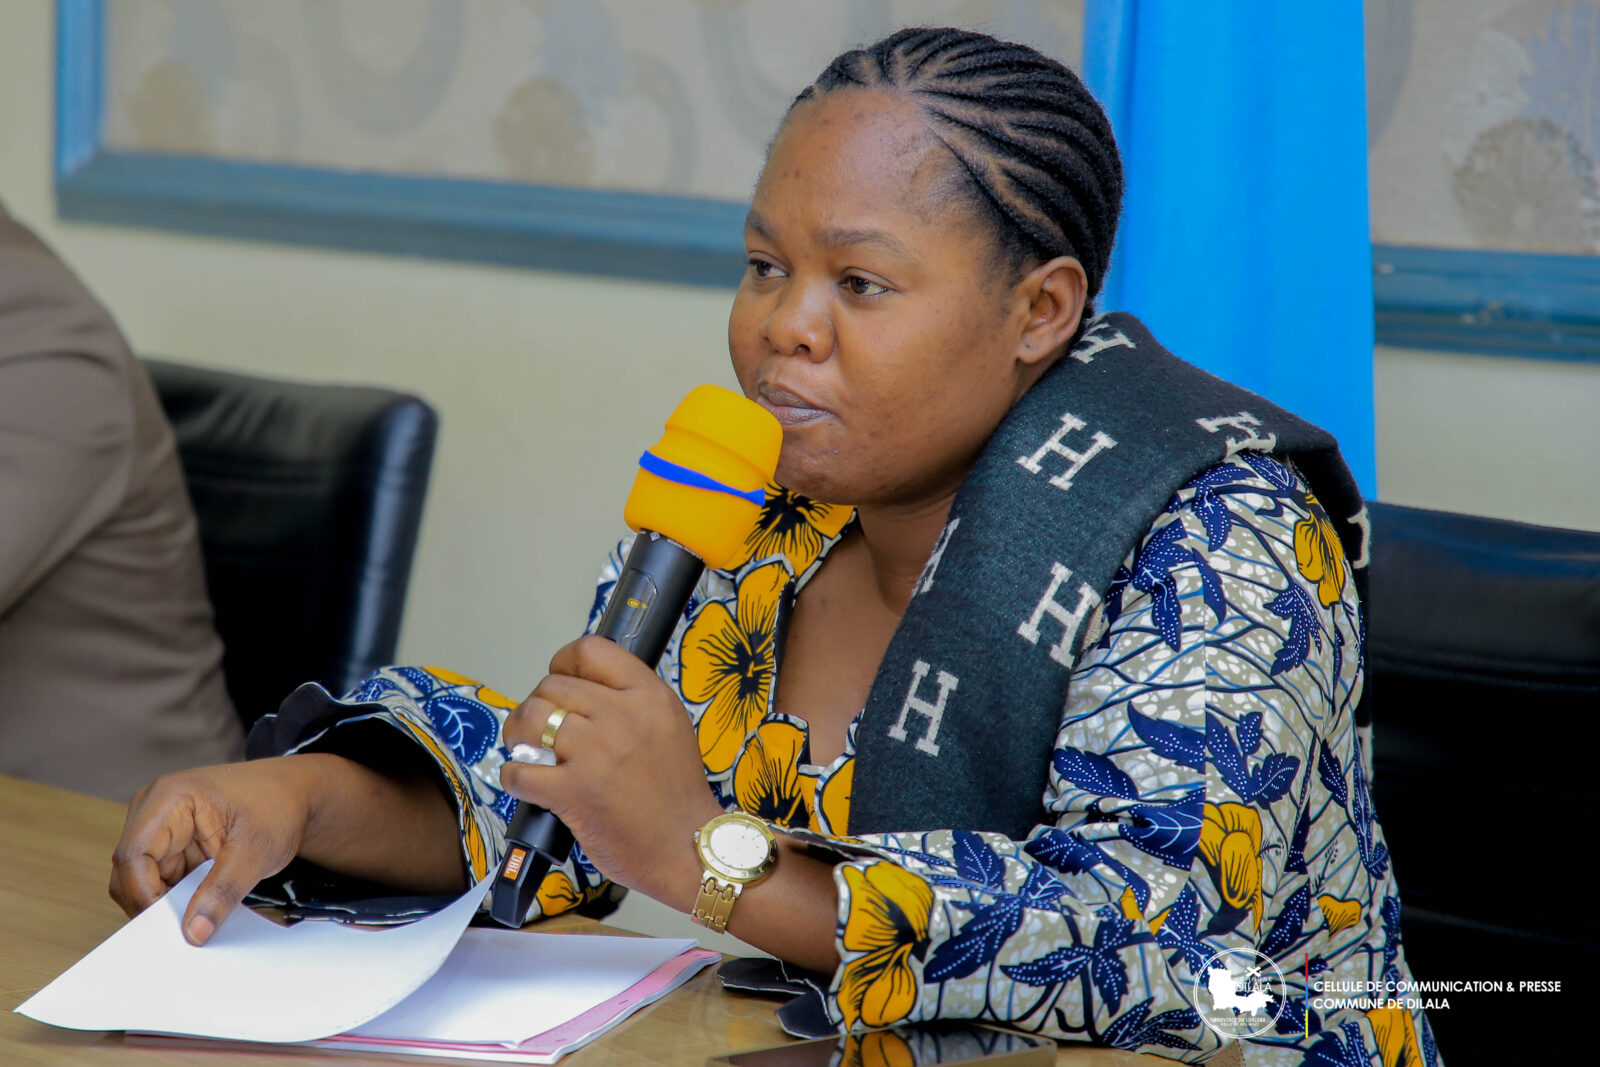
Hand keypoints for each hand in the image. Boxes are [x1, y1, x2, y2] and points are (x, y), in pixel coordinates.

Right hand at [109, 756, 321, 944]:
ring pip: (141, 881)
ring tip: (196, 922)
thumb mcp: (257, 850)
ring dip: (164, 905)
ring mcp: (159, 828)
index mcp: (169, 797)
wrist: (295, 794)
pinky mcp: (170, 846)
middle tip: (184, 933)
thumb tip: (193, 933)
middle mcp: (153, 810)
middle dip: (152, 904)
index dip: (144, 894)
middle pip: (129, 870)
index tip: (172, 925)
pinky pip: (159, 881)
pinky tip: (197, 912)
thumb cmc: (278, 806)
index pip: (132, 854)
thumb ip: (224, 891)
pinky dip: (174, 900)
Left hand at [499, 636, 722, 910]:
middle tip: (540, 729)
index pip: (590, 650)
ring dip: (519, 734)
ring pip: (532, 718)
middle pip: (553, 685)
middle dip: (539, 706)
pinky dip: (513, 776)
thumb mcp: (669, 728)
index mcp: (650, 696)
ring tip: (526, 749)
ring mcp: (597, 753)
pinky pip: (520, 771)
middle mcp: (623, 716)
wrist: (690, 848)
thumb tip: (580, 695)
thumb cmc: (677, 796)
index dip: (564, 663)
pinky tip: (524, 782)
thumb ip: (631, 703)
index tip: (560, 682)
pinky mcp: (574, 792)